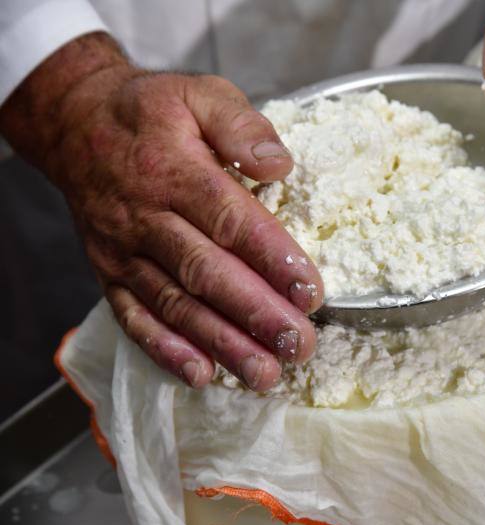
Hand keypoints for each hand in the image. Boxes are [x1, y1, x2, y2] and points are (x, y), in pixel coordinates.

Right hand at [0, 34, 323, 389]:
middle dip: (255, 314)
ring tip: (264, 373)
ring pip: (175, 304)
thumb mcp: (199, 93)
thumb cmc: (151, 111)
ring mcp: (124, 251)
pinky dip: (164, 349)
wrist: (77, 124)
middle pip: (206, 272)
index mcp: (175, 171)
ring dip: (221, 342)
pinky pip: (133, 317)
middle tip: (299, 344)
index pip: (229, 220)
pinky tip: (199, 374)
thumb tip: (279, 164)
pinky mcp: (109, 273)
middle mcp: (146, 217)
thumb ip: (240, 124)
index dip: (271, 258)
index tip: (310, 291)